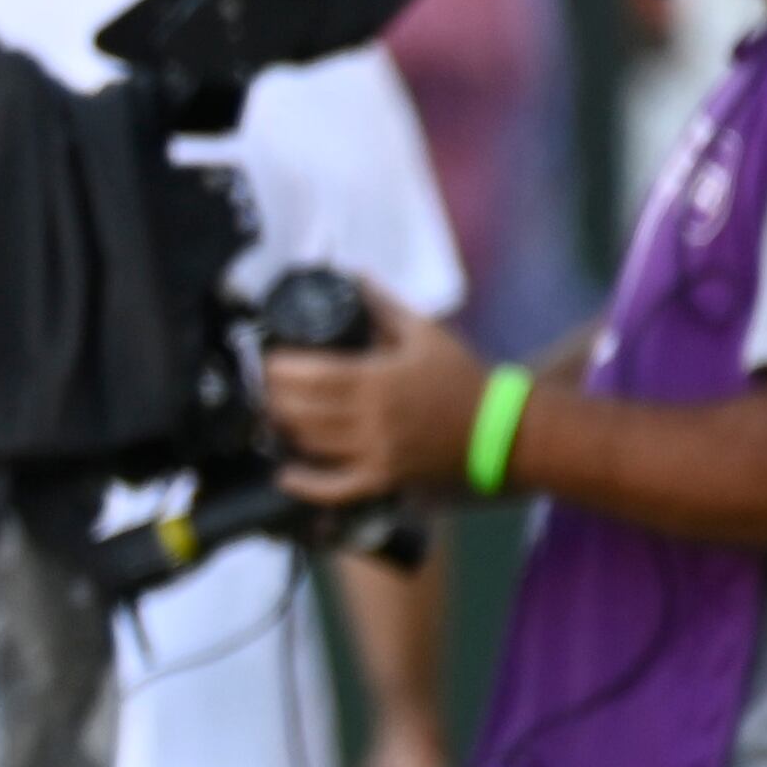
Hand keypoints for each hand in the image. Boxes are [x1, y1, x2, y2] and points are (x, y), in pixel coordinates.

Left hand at [264, 278, 491, 506]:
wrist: (501, 430)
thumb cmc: (462, 378)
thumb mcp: (426, 334)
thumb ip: (385, 307)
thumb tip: (354, 277)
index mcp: (378, 379)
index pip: (311, 374)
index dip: (280, 368)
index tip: (270, 358)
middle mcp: (371, 420)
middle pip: (302, 410)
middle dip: (274, 396)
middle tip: (265, 383)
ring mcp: (375, 454)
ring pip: (311, 444)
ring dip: (284, 428)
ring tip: (274, 412)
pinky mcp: (383, 481)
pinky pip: (334, 489)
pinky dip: (305, 484)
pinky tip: (285, 473)